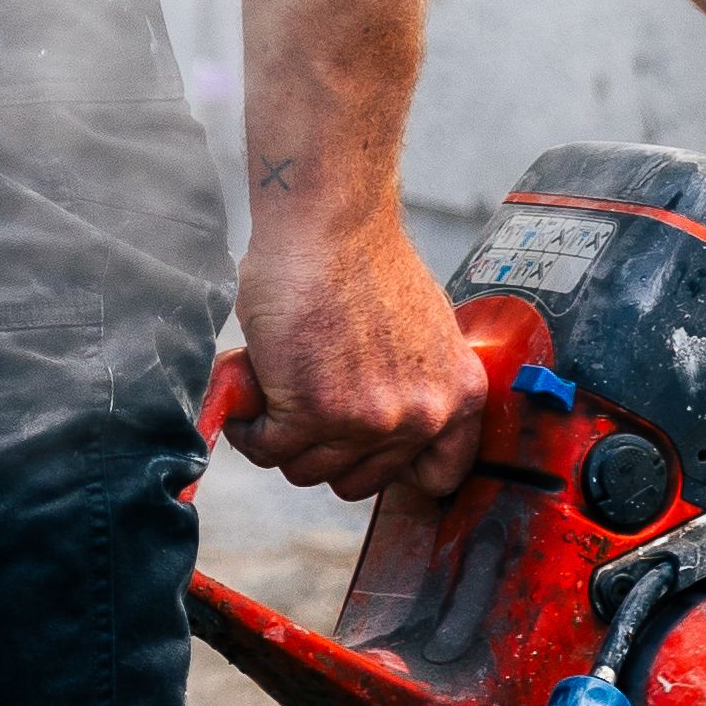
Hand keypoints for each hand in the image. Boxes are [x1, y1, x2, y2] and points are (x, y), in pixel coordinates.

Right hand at [226, 207, 502, 502]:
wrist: (327, 223)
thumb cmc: (362, 263)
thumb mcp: (421, 335)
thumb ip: (410, 387)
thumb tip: (374, 428)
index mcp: (456, 395)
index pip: (441, 476)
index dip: (395, 470)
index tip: (364, 451)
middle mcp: (421, 416)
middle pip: (359, 481)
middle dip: (323, 451)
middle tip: (302, 408)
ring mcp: (368, 420)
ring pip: (307, 470)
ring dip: (280, 439)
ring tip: (273, 392)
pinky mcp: (313, 414)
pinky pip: (268, 450)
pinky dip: (248, 429)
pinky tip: (249, 394)